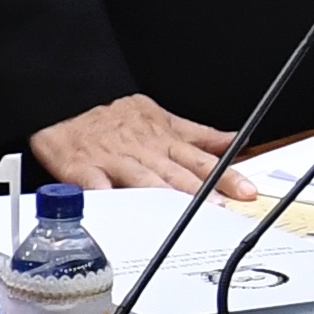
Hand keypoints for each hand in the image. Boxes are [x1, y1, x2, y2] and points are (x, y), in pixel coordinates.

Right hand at [31, 95, 253, 197]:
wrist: (67, 99)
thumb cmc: (115, 115)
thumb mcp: (162, 119)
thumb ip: (198, 135)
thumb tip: (234, 142)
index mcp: (162, 140)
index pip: (200, 160)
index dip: (225, 175)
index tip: (246, 191)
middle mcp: (142, 151)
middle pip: (176, 173)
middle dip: (200, 191)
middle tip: (220, 208)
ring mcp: (113, 160)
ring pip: (141, 178)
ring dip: (162, 195)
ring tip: (181, 214)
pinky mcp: (82, 168)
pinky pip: (93, 183)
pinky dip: (104, 195)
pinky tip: (115, 208)